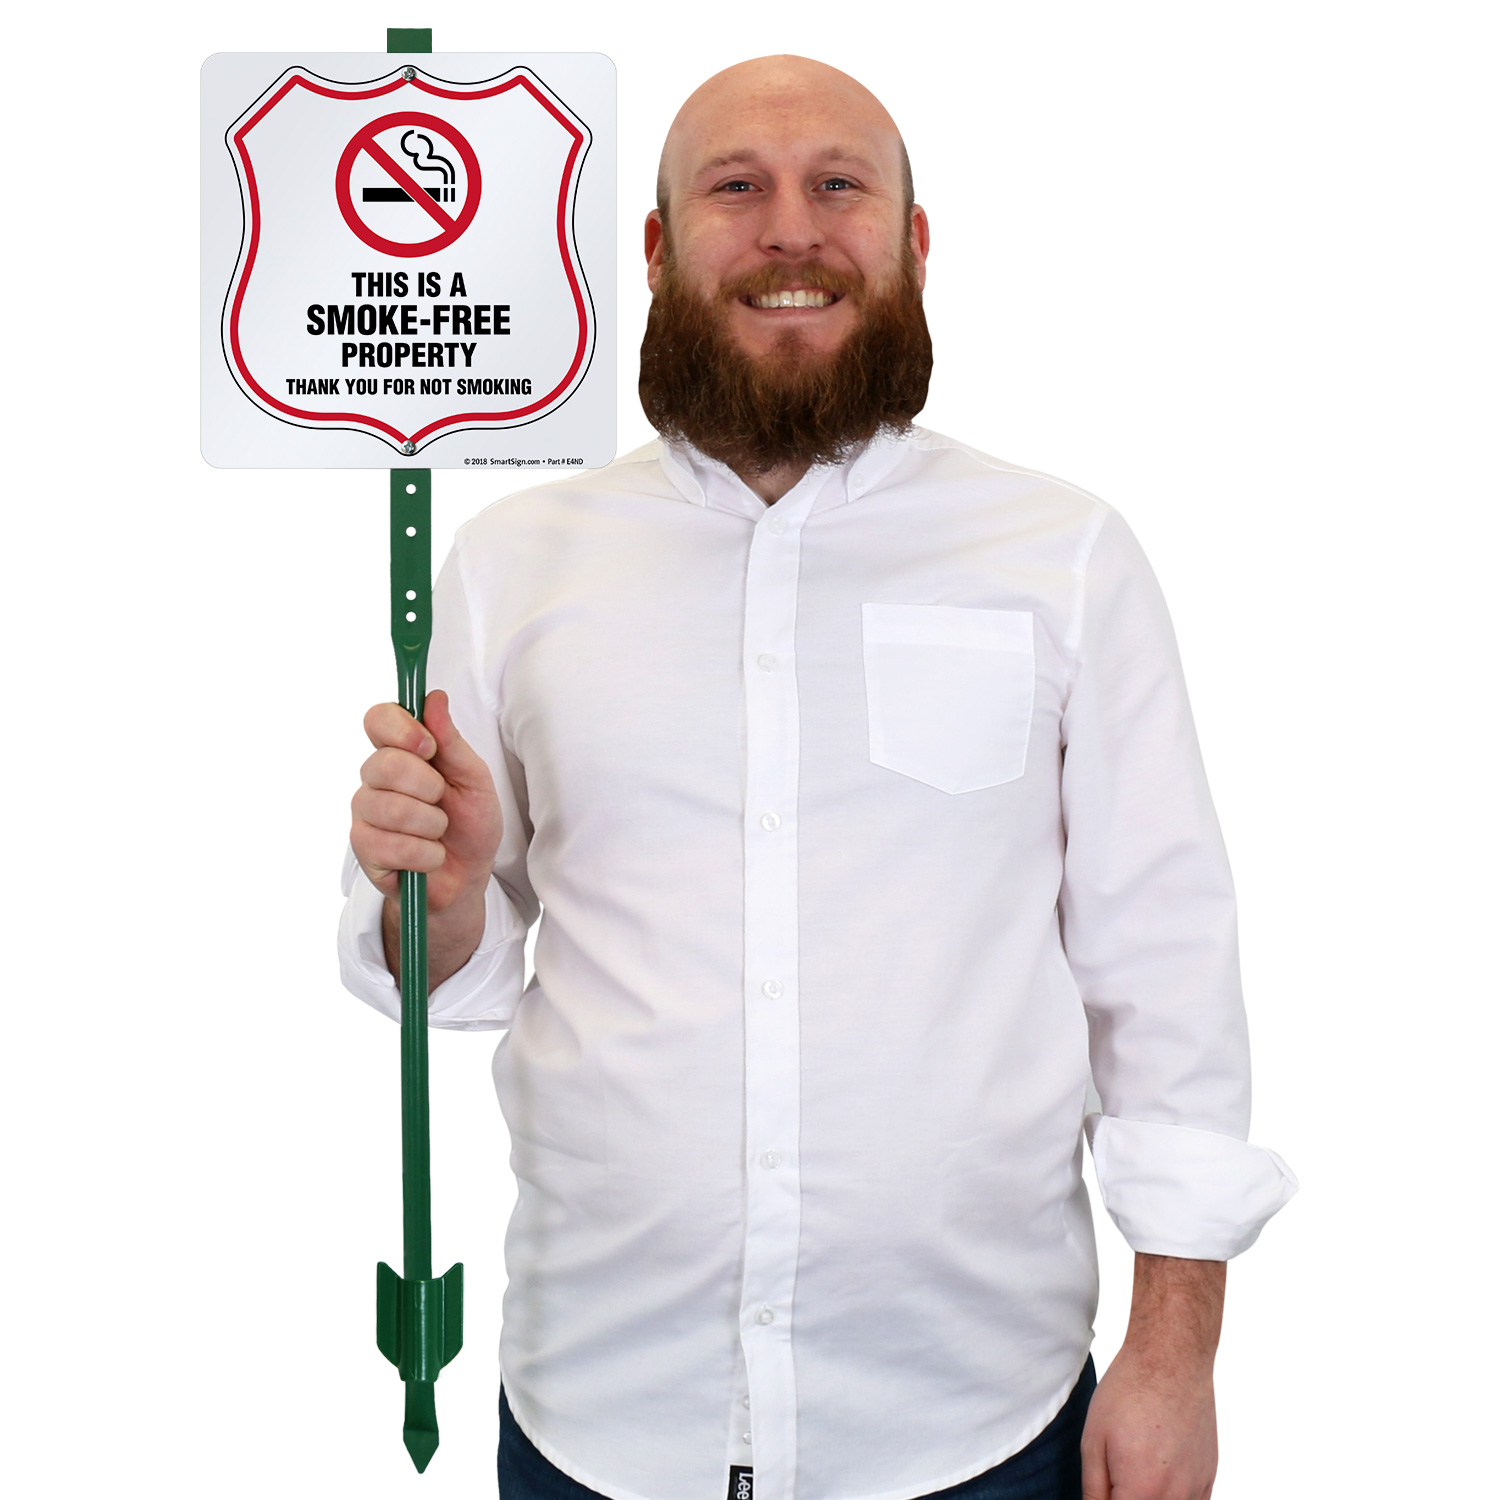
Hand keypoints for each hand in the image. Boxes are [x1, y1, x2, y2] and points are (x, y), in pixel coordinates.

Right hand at [351, 688, 502, 914]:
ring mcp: (365, 813)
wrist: (466, 877)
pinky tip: (429, 857)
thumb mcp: (474, 779)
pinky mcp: (364, 850)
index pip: (378, 719)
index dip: (400, 728)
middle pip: (384, 763)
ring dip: (431, 825)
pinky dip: (424, 854)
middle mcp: (375, 778)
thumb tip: (434, 698)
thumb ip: (452, 741)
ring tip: (438, 833)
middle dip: (428, 786)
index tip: (428, 746)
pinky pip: (390, 845)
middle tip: (442, 801)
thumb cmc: (470, 824)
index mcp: (401, 752)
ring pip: (389, 807)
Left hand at [1080, 1254, 1222, 1499]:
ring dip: (1149, 1496)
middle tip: (1115, 1475)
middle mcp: (1174, 1497)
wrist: (1172, 1358)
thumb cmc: (1128, 1392)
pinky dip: (1172, 1498)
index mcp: (1141, 1491)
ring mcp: (1196, 1489)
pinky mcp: (1209, 1477)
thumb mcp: (1094, 1439)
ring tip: (1136, 1466)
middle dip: (1125, 1497)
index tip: (1103, 1487)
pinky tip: (1157, 1476)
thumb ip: (1094, 1489)